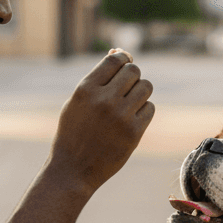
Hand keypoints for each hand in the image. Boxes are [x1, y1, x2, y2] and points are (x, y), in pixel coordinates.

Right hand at [48, 49, 153, 194]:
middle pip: (134, 70)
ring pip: (146, 87)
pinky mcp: (134, 133)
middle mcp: (104, 100)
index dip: (123, 59)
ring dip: (140, 91)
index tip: (123, 67)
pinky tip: (131, 118)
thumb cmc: (74, 131)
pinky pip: (149, 108)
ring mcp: (120, 116)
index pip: (115, 60)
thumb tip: (119, 52)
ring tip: (129, 103)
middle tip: (125, 89)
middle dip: (132, 76)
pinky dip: (143, 111)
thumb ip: (98, 78)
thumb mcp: (77, 101)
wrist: (73, 170)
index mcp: (86, 89)